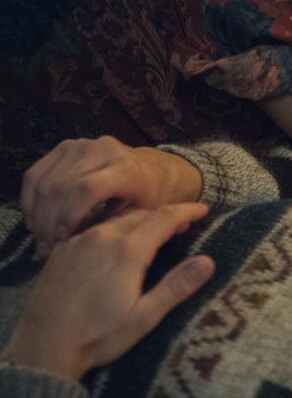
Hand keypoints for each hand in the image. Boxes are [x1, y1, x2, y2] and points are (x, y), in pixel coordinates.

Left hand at [1, 203, 214, 380]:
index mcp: (126, 252)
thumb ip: (177, 286)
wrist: (43, 347)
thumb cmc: (98, 336)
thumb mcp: (145, 316)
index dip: (186, 211)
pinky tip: (115, 245)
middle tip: (183, 224)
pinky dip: (113, 230)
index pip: (164, 218)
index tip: (204, 208)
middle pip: (140, 215)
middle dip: (165, 216)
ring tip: (152, 233)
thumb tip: (208, 261)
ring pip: (115, 221)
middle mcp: (100, 239)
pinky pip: (92, 230)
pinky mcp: (61, 253)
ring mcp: (77, 244)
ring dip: (139, 221)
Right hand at [21, 136, 201, 258]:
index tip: (64, 240)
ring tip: (42, 238)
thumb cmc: (151, 199)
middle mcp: (102, 150)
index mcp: (126, 168)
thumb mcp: (144, 215)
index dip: (69, 216)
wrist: (153, 169)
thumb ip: (115, 228)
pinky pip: (35, 175)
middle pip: (61, 187)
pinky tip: (35, 221)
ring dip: (37, 214)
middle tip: (47, 247)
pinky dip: (31, 200)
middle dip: (49, 221)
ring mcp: (81, 145)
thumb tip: (82, 252)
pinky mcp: (64, 147)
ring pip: (44, 182)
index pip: (86, 189)